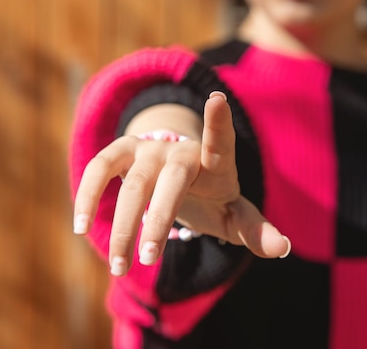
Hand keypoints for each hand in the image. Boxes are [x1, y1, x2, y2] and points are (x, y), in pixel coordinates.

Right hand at [73, 92, 290, 275]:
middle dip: (158, 219)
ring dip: (124, 225)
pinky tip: (82, 228)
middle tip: (149, 258)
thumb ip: (254, 229)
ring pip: (133, 182)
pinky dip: (89, 197)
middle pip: (171, 180)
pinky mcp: (122, 152)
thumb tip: (284, 249)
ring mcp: (150, 149)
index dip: (218, 122)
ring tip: (120, 266)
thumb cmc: (212, 197)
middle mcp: (182, 150)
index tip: (218, 101)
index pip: (221, 141)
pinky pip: (101, 169)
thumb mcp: (234, 213)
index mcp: (215, 162)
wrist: (178, 175)